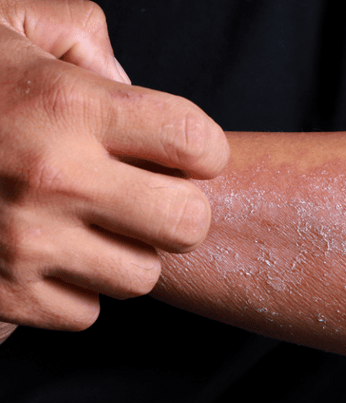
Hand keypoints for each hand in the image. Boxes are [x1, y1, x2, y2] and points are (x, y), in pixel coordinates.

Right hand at [0, 0, 228, 332]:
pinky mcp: (3, 295)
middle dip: (182, 210)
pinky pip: (87, 312)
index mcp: (68, 106)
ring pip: (141, 276)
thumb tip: (129, 83)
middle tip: (153, 194)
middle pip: (188, 224)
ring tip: (94, 222)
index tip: (189, 153)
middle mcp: (52, 178)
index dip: (206, 151)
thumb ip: (85, 37)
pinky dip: (80, 288)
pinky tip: (54, 254)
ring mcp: (26, 244)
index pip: (197, 143)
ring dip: (129, 251)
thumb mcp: (10, 23)